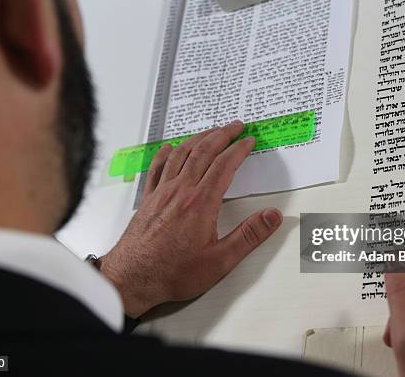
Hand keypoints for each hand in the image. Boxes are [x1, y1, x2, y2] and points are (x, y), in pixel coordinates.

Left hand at [99, 121, 282, 317]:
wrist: (133, 278)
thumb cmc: (173, 272)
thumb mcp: (220, 260)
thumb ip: (248, 236)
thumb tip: (272, 216)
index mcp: (201, 202)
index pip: (225, 165)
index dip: (239, 149)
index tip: (248, 140)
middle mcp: (181, 191)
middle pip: (203, 152)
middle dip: (222, 135)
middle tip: (235, 125)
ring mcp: (162, 193)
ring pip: (181, 155)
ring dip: (198, 139)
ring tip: (210, 131)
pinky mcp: (149, 200)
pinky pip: (157, 168)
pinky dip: (165, 154)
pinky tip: (168, 147)